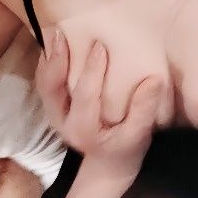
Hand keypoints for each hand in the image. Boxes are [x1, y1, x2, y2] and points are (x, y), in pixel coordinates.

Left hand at [35, 30, 163, 181]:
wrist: (108, 164)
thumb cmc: (126, 147)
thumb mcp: (139, 134)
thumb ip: (144, 108)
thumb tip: (153, 79)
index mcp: (83, 130)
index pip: (86, 96)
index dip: (93, 71)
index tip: (101, 47)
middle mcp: (63, 122)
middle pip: (51, 89)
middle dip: (55, 61)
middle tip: (61, 35)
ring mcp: (55, 114)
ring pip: (44, 83)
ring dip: (48, 58)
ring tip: (54, 33)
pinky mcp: (55, 106)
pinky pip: (46, 81)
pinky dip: (48, 62)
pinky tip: (55, 43)